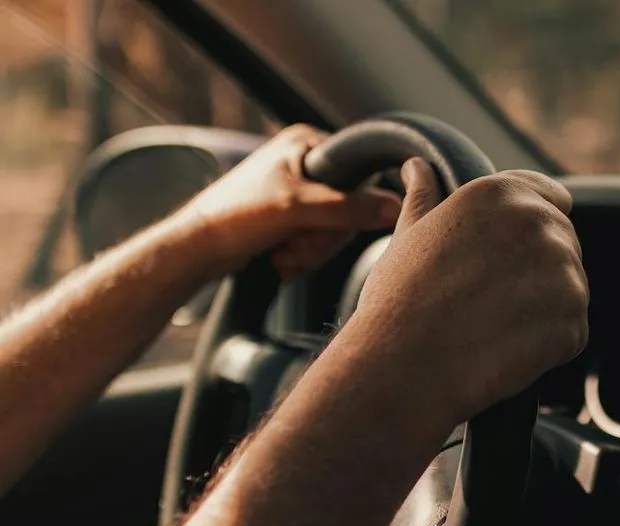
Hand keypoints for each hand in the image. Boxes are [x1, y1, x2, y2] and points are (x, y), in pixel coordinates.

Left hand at [173, 124, 401, 278]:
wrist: (195, 251)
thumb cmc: (235, 217)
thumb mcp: (298, 209)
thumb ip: (350, 209)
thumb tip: (397, 208)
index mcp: (307, 143)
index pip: (359, 175)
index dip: (349, 208)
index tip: (322, 222)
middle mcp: (305, 164)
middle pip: (350, 209)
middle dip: (322, 237)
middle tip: (294, 242)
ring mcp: (299, 193)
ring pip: (335, 231)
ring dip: (311, 251)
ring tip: (282, 253)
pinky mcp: (291, 220)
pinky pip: (318, 243)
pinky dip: (303, 258)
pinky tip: (281, 260)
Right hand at [350, 158, 588, 421]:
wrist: (404, 365)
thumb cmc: (400, 300)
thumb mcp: (408, 236)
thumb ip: (424, 196)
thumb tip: (419, 167)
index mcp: (503, 193)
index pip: (552, 198)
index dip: (529, 230)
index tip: (505, 256)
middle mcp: (541, 224)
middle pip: (563, 243)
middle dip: (536, 270)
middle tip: (488, 299)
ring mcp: (564, 274)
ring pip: (569, 288)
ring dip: (542, 307)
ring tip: (492, 325)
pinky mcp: (574, 322)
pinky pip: (570, 331)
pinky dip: (547, 344)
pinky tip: (505, 349)